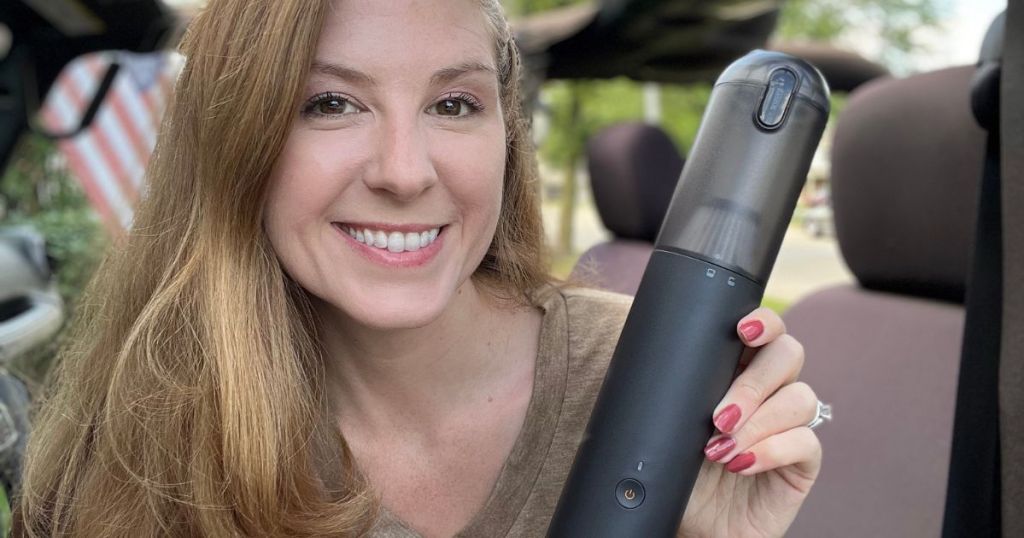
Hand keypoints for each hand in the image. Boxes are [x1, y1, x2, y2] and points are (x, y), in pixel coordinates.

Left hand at [678, 307, 821, 537]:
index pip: (766, 332)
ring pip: (800, 397)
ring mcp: (791, 425)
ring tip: (719, 450)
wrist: (693, 525)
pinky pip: (806, 441)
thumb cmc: (678, 471)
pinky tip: (741, 464)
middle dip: (753, 382)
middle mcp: (771, 391)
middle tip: (719, 416)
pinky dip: (771, 450)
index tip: (742, 330)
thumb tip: (661, 361)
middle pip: (788, 356)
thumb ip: (673, 392)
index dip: (764, 322)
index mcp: (739, 371)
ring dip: (758, 422)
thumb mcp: (668, 427)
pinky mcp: (804, 462)